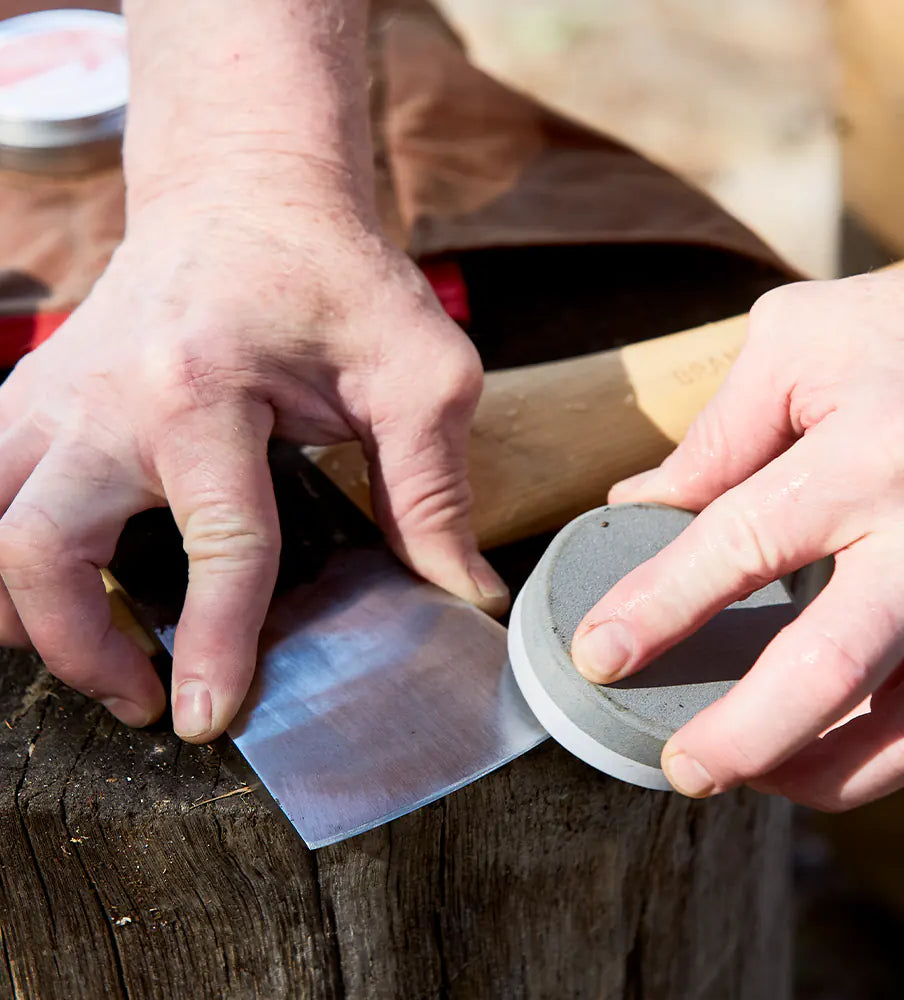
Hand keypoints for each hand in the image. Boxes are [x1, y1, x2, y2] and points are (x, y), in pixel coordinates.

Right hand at [0, 198, 505, 740]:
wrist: (243, 193)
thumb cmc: (334, 276)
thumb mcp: (417, 369)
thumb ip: (436, 487)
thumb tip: (463, 591)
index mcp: (207, 388)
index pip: (217, 543)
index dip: (215, 643)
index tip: (209, 714)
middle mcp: (106, 395)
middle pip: (39, 550)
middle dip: (81, 651)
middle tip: (143, 699)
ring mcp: (53, 391)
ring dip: (18, 612)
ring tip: (89, 654)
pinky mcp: (33, 392)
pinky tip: (49, 582)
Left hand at [570, 269, 903, 810]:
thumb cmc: (901, 332)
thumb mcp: (800, 344)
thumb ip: (717, 432)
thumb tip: (638, 505)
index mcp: (864, 454)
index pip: (737, 545)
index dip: (657, 607)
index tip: (597, 656)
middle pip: (832, 664)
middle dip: (747, 732)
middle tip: (683, 771)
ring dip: (824, 767)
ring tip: (750, 779)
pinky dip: (880, 748)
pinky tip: (826, 749)